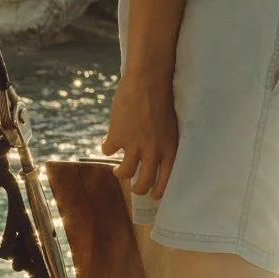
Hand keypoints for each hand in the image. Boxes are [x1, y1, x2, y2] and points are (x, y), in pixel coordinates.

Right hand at [104, 72, 176, 198]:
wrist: (148, 81)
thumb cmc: (162, 99)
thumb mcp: (170, 126)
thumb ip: (163, 143)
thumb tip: (155, 156)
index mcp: (169, 150)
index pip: (166, 180)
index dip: (158, 191)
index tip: (153, 196)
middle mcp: (153, 152)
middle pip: (143, 183)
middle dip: (137, 189)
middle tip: (133, 187)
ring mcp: (134, 146)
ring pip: (124, 173)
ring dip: (120, 173)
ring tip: (118, 170)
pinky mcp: (117, 137)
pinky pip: (108, 151)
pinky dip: (107, 148)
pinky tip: (109, 143)